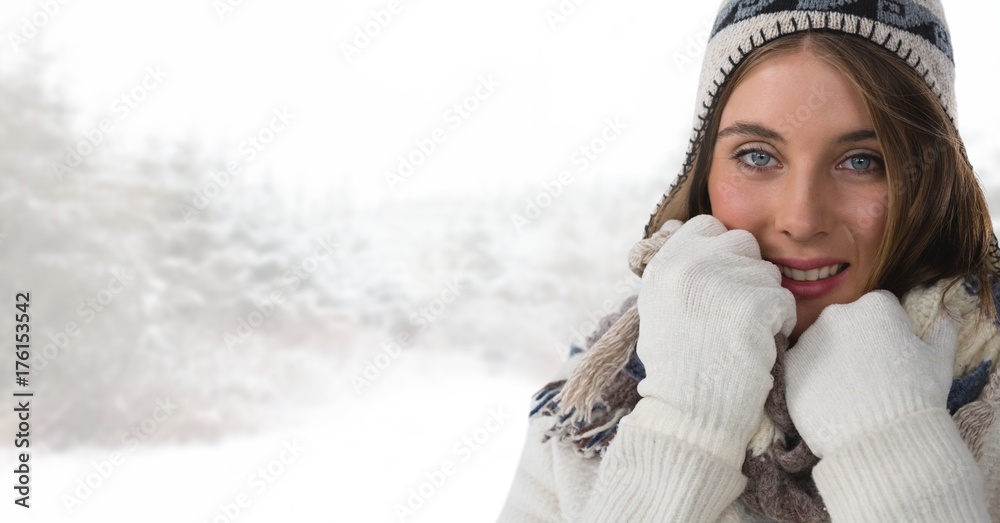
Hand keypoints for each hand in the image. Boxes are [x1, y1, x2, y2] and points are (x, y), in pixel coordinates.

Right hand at [628, 214, 795, 467]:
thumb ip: (678, 268)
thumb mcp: (659, 306)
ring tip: (741, 335)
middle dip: (747, 272)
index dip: (720, 251)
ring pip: (768, 273)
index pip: (707, 225)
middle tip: (735, 312)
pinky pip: (785, 300)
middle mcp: (688, 265)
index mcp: (664, 263)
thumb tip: (691, 231)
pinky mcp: (753, 304)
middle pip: (742, 242)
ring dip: (764, 301)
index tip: (720, 282)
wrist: (688, 414)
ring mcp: (720, 282)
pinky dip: (778, 325)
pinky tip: (756, 346)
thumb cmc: (677, 366)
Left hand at [784, 290, 956, 458]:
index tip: (894, 358)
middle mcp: (837, 314)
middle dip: (857, 343)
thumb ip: (942, 329)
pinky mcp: (789, 365)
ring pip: (822, 345)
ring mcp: (809, 339)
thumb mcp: (939, 360)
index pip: (881, 309)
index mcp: (875, 306)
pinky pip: (801, 367)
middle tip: (871, 377)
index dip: (890, 334)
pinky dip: (811, 379)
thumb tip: (946, 311)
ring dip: (832, 360)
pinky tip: (830, 399)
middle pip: (847, 324)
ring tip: (850, 392)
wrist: (880, 439)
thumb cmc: (917, 398)